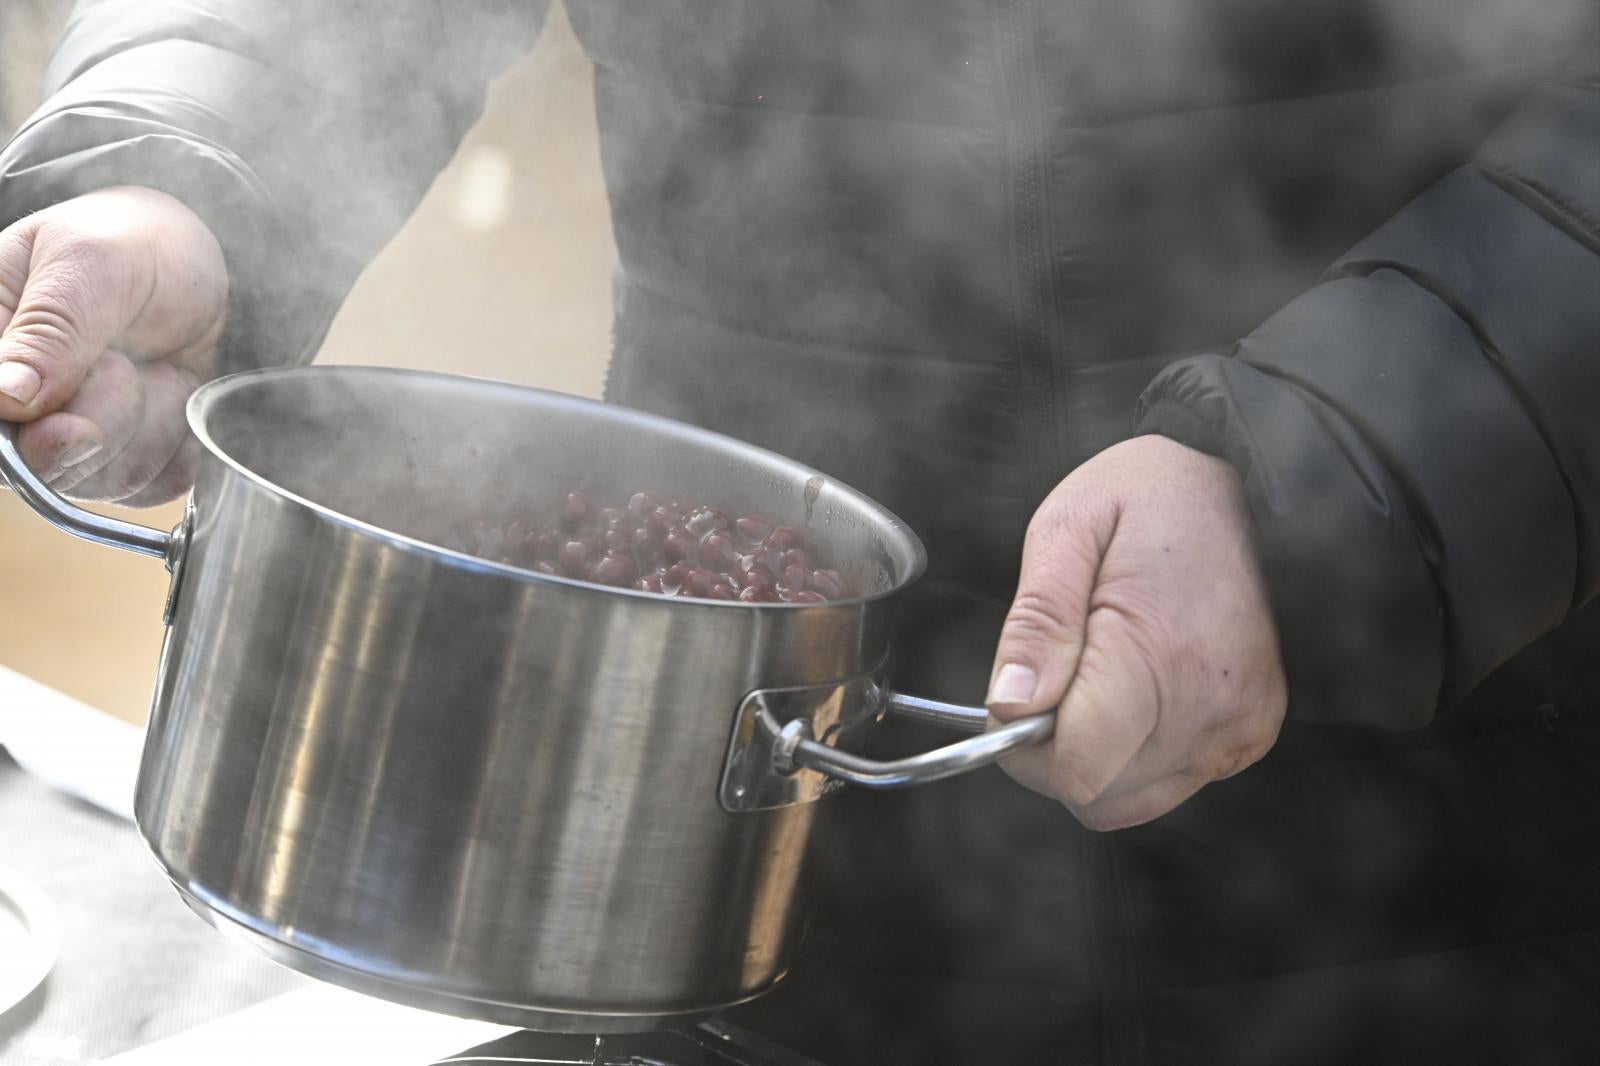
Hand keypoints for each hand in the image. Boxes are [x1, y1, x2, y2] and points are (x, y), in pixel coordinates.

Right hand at [0, 186, 226, 504]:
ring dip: (150, 418)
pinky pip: (157, 484)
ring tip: (150, 362)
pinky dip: (181, 438)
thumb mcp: (92, 262)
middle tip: (124, 357)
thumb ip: (52, 327)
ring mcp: (69, 442)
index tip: (63, 413)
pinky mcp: (126, 463)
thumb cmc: (128, 244)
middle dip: (106, 411)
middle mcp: (15, 407)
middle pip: (46, 461)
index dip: (31, 432)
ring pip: (108, 476)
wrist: (191, 264)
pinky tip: (174, 391)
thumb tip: (8, 396)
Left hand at [987, 435, 1286, 829]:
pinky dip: (1134, 755)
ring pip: (1127, 800)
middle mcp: (1212, 707)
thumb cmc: (1148, 499)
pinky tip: (1137, 690)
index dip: (1023, 747)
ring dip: (1094, 756)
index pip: (1075, 768)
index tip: (1019, 696)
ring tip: (1099, 675)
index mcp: (1159, 654)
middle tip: (1058, 673)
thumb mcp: (1066, 530)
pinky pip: (1166, 783)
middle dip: (1054, 750)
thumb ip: (1036, 624)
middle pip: (1095, 793)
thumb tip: (1010, 706)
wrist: (1246, 487)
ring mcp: (1240, 727)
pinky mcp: (1252, 734)